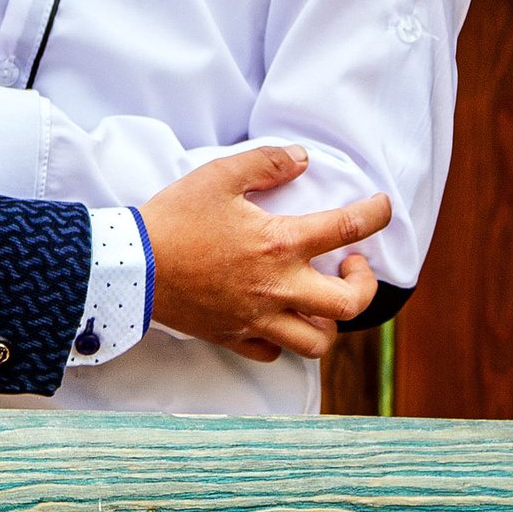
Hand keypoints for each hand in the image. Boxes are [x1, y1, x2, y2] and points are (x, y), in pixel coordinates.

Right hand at [141, 145, 390, 363]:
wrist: (130, 266)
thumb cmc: (174, 218)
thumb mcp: (219, 176)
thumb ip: (266, 163)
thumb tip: (303, 159)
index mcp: (280, 245)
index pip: (348, 229)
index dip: (376, 215)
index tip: (382, 207)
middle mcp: (277, 289)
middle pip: (348, 306)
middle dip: (364, 285)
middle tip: (351, 265)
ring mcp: (257, 320)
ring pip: (317, 344)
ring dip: (330, 321)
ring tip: (319, 297)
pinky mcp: (233, 337)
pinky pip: (274, 352)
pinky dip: (285, 338)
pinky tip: (278, 316)